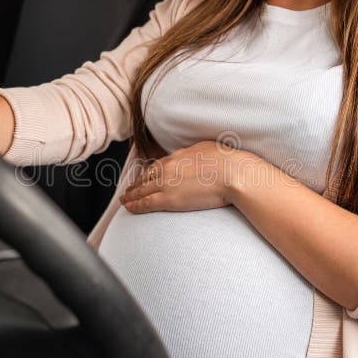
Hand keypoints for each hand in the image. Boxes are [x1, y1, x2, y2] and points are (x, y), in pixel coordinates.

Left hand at [120, 140, 250, 212]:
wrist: (233, 173)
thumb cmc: (229, 162)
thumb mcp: (210, 150)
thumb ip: (197, 155)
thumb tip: (196, 158)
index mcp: (179, 156)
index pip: (158, 165)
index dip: (149, 173)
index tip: (144, 177)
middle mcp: (169, 167)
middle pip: (147, 177)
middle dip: (136, 184)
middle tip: (129, 190)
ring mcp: (167, 183)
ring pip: (142, 190)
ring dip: (131, 195)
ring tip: (124, 199)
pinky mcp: (168, 199)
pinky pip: (146, 203)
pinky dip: (134, 205)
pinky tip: (128, 207)